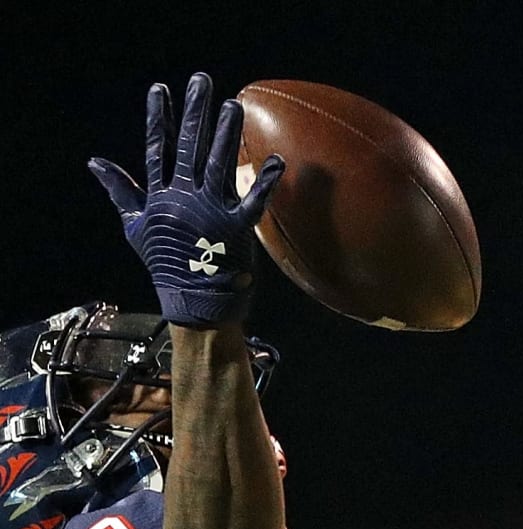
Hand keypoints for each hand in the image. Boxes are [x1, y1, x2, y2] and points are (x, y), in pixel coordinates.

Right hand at [89, 72, 284, 325]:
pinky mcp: (235, 229)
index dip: (159, 118)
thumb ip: (120, 191)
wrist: (194, 303)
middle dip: (195, 112)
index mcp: (160, 196)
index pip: (157, 148)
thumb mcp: (135, 227)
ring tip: (233, 105)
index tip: (160, 90)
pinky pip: (253, 201)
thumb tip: (95, 162)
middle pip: (189, 146)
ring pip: (219, 163)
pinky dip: (265, 182)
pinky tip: (276, 161)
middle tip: (201, 80)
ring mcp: (210, 212)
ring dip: (227, 133)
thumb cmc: (168, 265)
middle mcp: (184, 198)